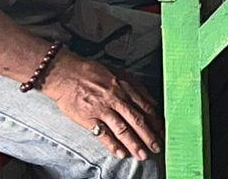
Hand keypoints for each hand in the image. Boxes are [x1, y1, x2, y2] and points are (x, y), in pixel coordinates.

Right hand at [41, 51, 162, 160]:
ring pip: (122, 129)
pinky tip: (121, 153)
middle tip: (157, 147)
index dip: (155, 121)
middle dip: (149, 135)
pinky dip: (113, 145)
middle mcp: (116, 97)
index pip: (145, 106)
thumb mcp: (117, 72)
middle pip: (137, 119)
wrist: (66, 73)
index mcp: (125, 86)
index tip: (162, 131)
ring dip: (134, 144)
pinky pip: (103, 134)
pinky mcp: (89, 118)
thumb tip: (150, 101)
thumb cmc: (92, 72)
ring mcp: (102, 109)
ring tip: (142, 155)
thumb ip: (134, 86)